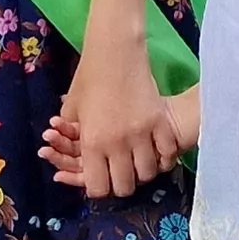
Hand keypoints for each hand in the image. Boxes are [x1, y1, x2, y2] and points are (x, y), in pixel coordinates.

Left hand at [44, 55, 184, 197]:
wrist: (115, 51)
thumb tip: (79, 157)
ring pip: (147, 173)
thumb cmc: (89, 78)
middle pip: (124, 186)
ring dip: (142, 171)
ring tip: (138, 162)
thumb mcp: (72, 110)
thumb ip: (74, 137)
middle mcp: (117, 143)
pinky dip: (162, 157)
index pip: (97, 188)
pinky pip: (166, 154)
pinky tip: (156, 151)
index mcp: (93, 142)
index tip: (102, 180)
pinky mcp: (160, 123)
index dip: (99, 188)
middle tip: (121, 173)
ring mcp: (142, 134)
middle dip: (121, 184)